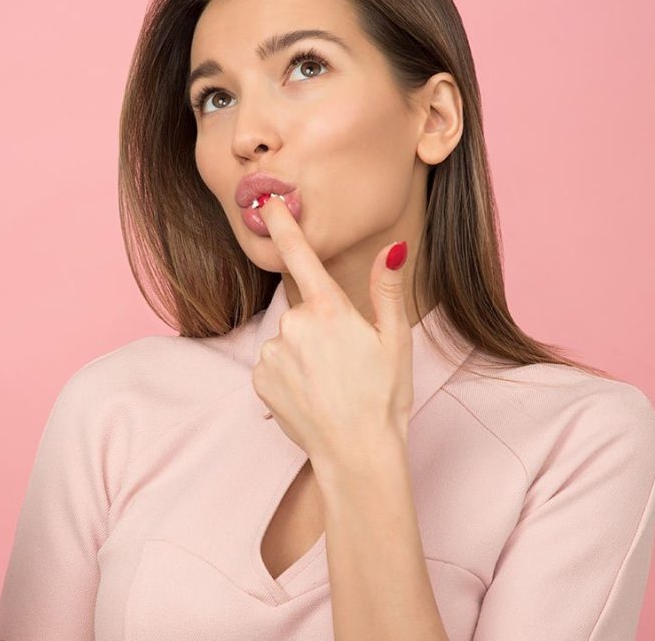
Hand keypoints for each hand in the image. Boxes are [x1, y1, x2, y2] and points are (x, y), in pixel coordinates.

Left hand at [252, 194, 414, 461]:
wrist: (357, 453)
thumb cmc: (384, 397)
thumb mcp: (395, 340)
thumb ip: (385, 290)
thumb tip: (392, 248)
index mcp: (330, 310)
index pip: (301, 257)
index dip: (282, 225)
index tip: (266, 202)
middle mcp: (295, 325)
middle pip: (303, 312)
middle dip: (320, 329)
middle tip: (346, 364)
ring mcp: (273, 353)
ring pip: (287, 340)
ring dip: (303, 355)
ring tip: (329, 385)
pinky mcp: (259, 379)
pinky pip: (273, 365)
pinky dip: (288, 375)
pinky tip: (310, 395)